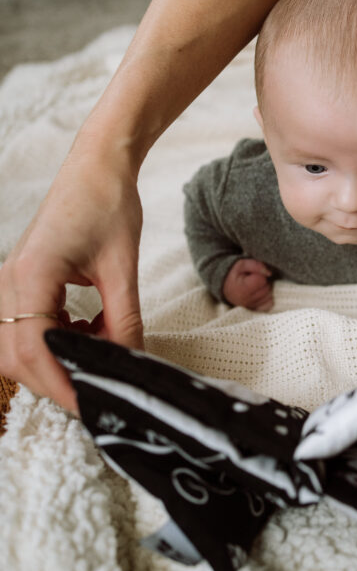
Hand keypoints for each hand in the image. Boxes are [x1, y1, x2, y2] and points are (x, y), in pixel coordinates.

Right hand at [0, 143, 143, 413]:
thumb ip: (125, 319)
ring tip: (100, 350)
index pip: (34, 349)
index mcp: (31, 276)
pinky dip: (55, 339)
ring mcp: (10, 282)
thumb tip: (131, 364)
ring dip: (55, 358)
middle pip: (16, 356)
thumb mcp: (123, 267)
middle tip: (100, 387)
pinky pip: (25, 327)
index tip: (91, 404)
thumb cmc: (108, 204)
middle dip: (55, 378)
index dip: (61, 383)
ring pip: (16, 346)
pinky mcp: (20, 282)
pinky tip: (90, 330)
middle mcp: (10, 281)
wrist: (96, 167)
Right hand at [223, 259, 273, 310]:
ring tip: (256, 285)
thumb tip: (269, 273)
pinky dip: (267, 297)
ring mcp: (251, 306)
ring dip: (266, 288)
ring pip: (269, 296)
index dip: (260, 274)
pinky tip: (260, 292)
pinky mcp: (255, 309)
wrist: (226, 287)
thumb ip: (255, 265)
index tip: (253, 273)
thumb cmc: (234, 274)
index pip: (262, 280)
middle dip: (263, 281)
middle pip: (266, 288)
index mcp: (242, 288)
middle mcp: (246, 300)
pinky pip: (269, 304)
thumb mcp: (242, 264)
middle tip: (254, 278)